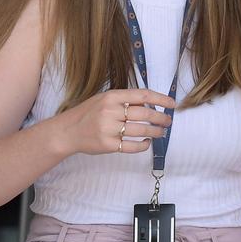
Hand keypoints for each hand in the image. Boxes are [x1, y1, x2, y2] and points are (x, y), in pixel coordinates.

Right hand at [52, 88, 175, 156]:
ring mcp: (109, 129)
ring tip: (161, 132)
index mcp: (111, 96)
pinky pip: (132, 146)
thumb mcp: (104, 99)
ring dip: (155, 132)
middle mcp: (110, 111)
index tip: (172, 104)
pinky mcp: (108, 145)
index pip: (142, 95)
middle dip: (161, 118)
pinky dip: (143, 145)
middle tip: (168, 121)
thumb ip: (124, 100)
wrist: (68, 131)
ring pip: (141, 131)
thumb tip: (151, 104)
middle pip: (145, 114)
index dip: (160, 99)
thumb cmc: (89, 113)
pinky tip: (147, 142)